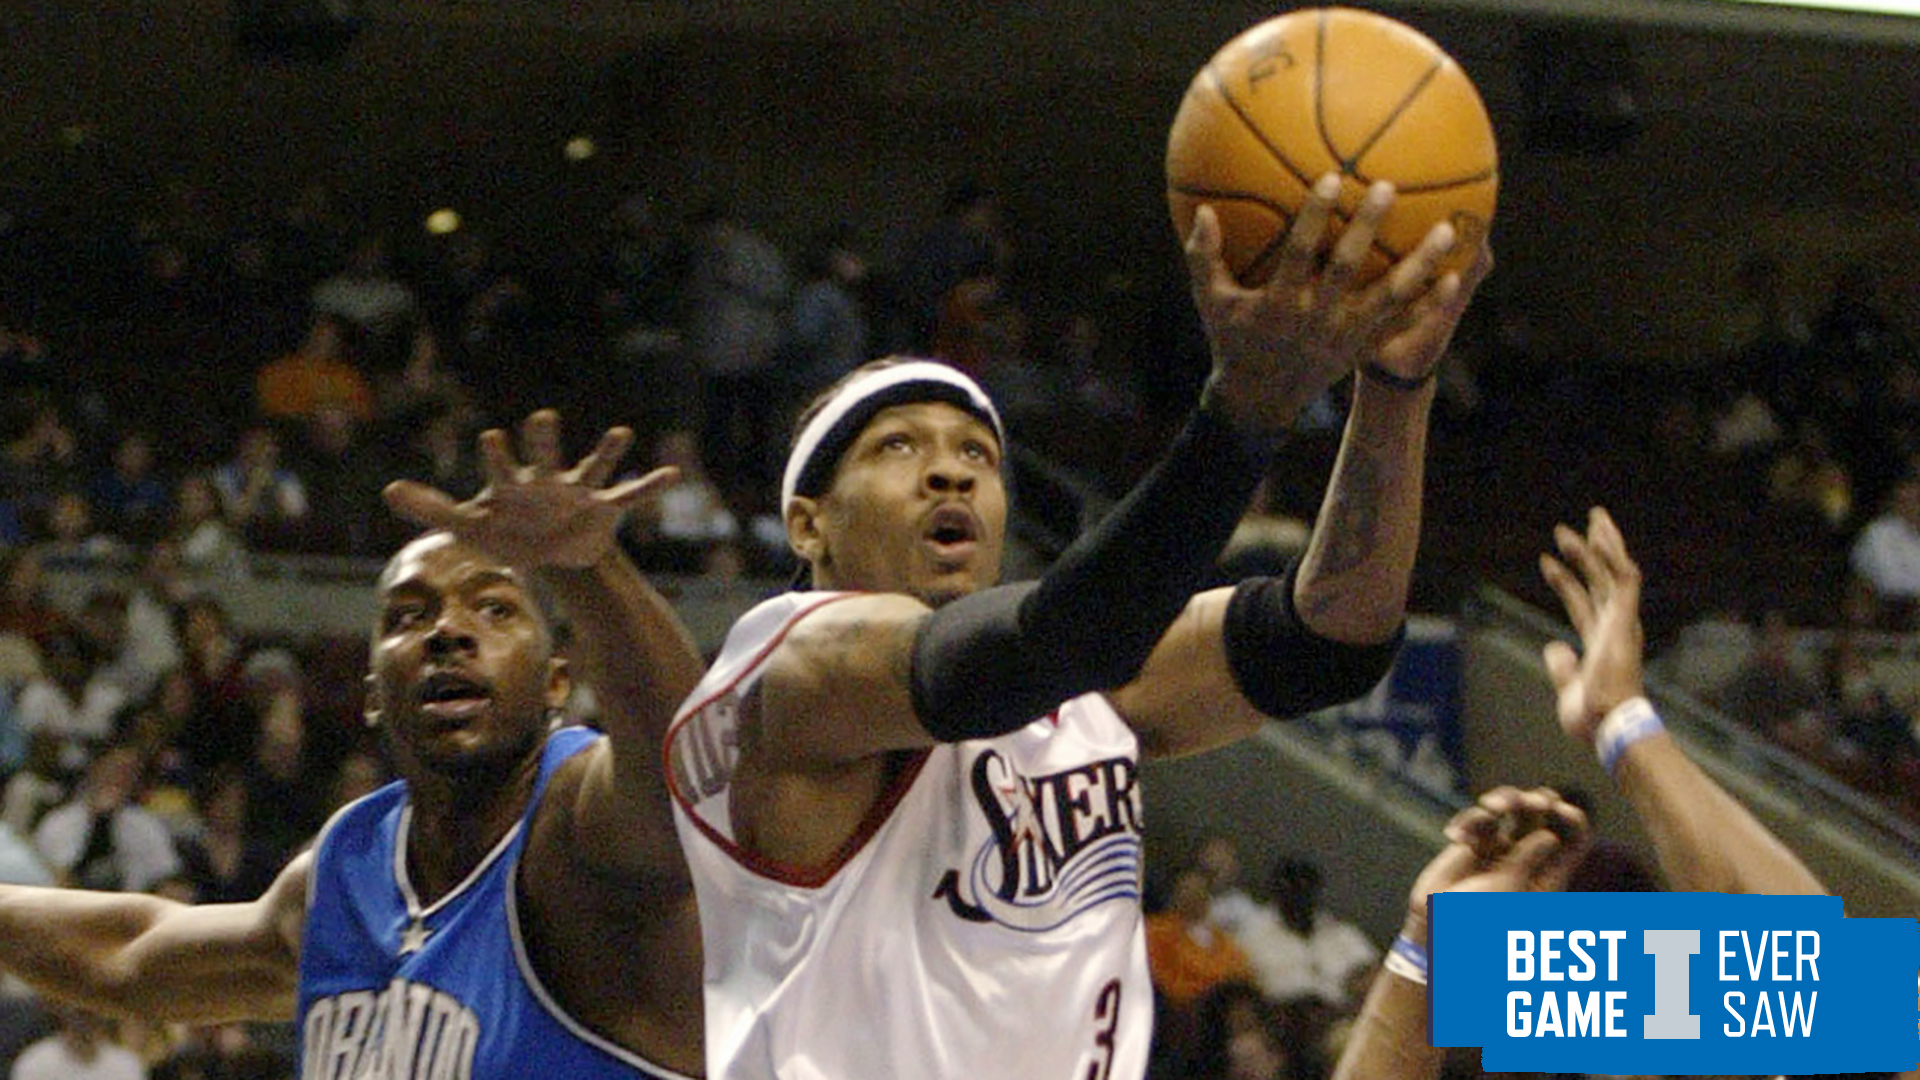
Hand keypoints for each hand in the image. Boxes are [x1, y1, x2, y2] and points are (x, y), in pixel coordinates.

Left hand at [383, 409, 673, 569]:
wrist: (547, 548)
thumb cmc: (506, 530)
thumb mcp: (468, 525)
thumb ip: (431, 506)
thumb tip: (388, 490)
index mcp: (515, 486)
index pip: (502, 469)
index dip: (497, 456)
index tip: (491, 438)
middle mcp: (548, 482)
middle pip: (544, 458)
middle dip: (543, 441)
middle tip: (541, 416)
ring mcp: (578, 492)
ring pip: (593, 468)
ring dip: (606, 451)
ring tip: (622, 432)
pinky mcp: (603, 508)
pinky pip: (630, 494)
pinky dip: (650, 485)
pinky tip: (672, 474)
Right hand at [1185, 173, 1487, 430]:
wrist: (1260, 398)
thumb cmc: (1233, 337)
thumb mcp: (1210, 301)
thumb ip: (1204, 257)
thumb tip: (1201, 211)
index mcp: (1279, 302)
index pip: (1298, 252)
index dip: (1315, 216)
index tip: (1332, 177)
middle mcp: (1315, 318)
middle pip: (1346, 267)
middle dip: (1367, 228)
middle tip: (1387, 187)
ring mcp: (1344, 335)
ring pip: (1387, 296)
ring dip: (1418, 264)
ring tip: (1446, 230)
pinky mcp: (1362, 349)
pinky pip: (1401, 325)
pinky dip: (1428, 303)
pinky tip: (1455, 277)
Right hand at [1403, 786, 1588, 946]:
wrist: (1439, 929)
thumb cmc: (1479, 918)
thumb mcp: (1509, 887)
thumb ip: (1527, 858)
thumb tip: (1549, 835)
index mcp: (1548, 873)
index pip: (1573, 839)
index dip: (1571, 819)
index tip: (1558, 810)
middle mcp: (1528, 857)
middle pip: (1544, 816)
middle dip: (1535, 802)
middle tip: (1527, 803)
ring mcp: (1502, 848)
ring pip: (1511, 808)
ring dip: (1503, 800)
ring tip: (1490, 807)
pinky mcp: (1475, 843)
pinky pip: (1479, 818)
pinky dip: (1468, 821)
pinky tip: (1455, 837)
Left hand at [1537, 506, 1646, 743]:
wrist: (1609, 726)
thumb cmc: (1593, 718)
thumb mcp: (1568, 688)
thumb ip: (1562, 666)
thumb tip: (1553, 646)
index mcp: (1601, 643)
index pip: (1582, 603)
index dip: (1565, 582)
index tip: (1546, 561)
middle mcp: (1614, 628)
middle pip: (1600, 581)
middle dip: (1587, 553)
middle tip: (1572, 529)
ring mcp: (1622, 622)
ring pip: (1614, 573)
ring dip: (1602, 545)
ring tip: (1590, 519)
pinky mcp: (1626, 619)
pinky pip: (1624, 578)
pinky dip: (1614, 556)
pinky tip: (1602, 536)